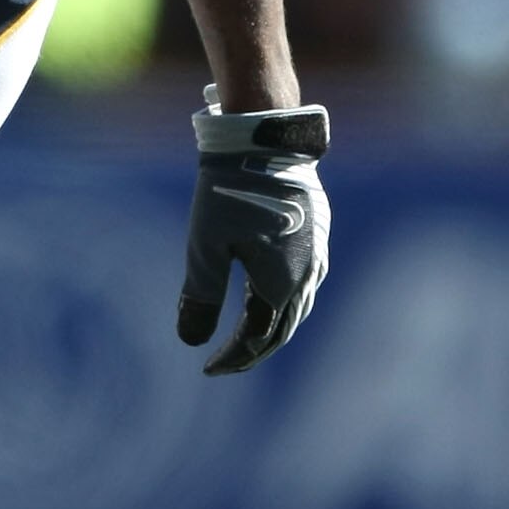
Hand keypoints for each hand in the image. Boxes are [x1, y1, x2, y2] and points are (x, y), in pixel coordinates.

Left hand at [176, 88, 329, 375]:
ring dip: (270, 328)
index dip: (233, 358)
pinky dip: (283, 303)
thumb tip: (191, 341)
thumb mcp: (205, 247)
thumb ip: (199, 296)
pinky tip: (267, 299)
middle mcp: (307, 276)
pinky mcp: (317, 237)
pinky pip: (304, 285)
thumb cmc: (228, 192)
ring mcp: (317, 255)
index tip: (207, 368)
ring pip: (296, 308)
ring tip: (243, 339)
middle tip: (224, 363)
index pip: (258, 339)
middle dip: (253, 352)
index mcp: (282, 284)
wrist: (264, 140)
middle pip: (282, 330)